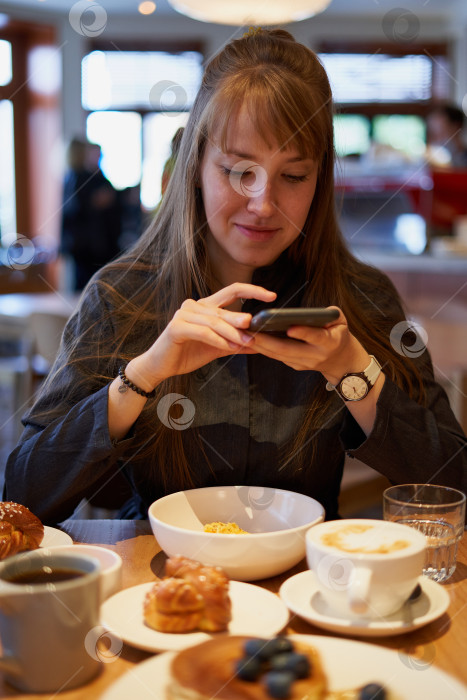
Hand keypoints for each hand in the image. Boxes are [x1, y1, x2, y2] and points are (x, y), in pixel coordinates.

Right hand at [129, 283, 276, 387]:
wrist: (161, 366)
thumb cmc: (187, 354)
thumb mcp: (218, 347)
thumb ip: (237, 343)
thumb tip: (261, 343)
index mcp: (206, 306)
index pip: (233, 291)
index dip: (252, 291)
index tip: (271, 296)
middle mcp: (195, 305)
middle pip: (224, 309)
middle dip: (241, 321)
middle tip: (256, 328)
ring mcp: (184, 314)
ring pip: (215, 322)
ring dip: (231, 333)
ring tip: (245, 342)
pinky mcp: (176, 326)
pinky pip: (202, 332)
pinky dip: (217, 339)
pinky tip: (227, 346)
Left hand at [243, 306, 370, 381]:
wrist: (340, 361)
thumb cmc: (338, 334)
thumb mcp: (340, 321)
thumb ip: (330, 313)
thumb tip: (311, 312)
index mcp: (330, 342)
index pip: (317, 337)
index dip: (304, 333)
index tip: (290, 327)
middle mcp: (316, 356)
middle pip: (289, 349)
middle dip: (268, 341)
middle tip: (251, 332)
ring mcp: (304, 363)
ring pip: (279, 355)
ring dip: (260, 345)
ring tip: (245, 334)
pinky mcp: (295, 366)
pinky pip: (277, 357)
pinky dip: (263, 348)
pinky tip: (250, 340)